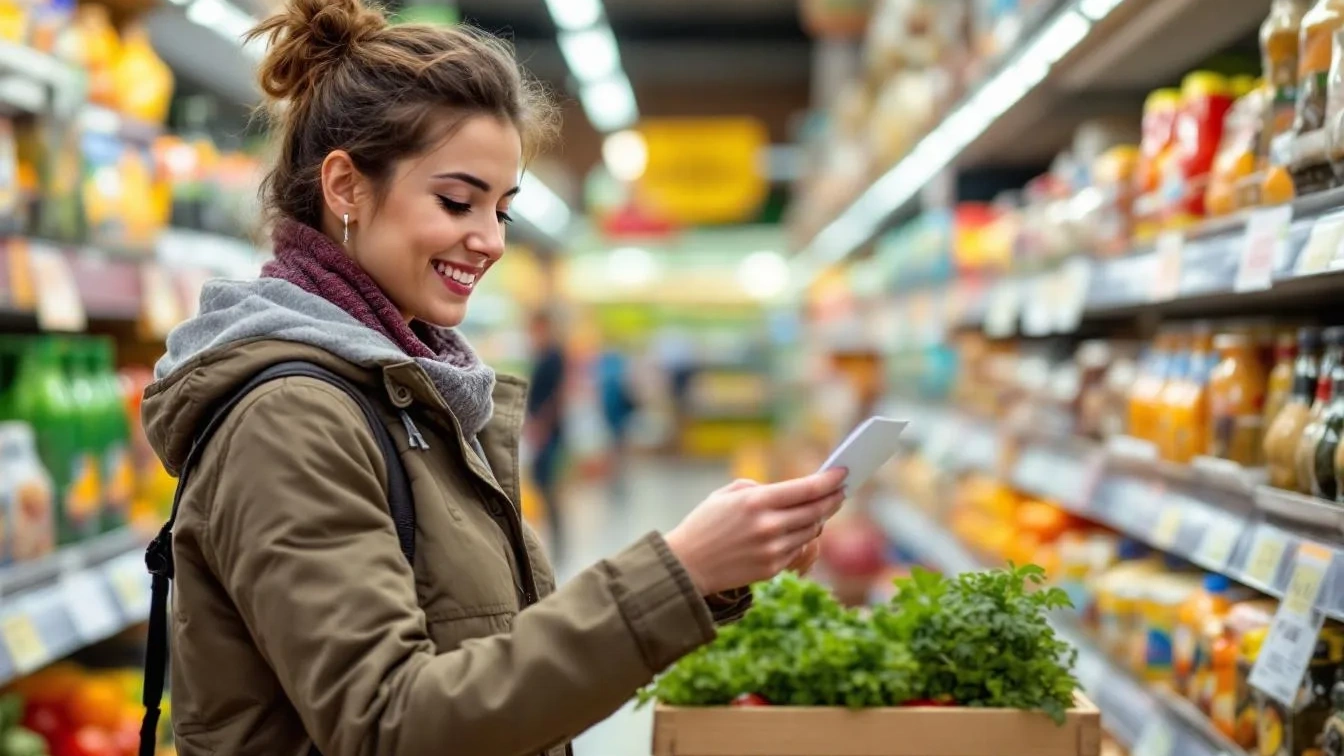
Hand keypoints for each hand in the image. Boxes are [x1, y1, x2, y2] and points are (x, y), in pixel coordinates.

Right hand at [664, 468, 846, 594]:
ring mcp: (773, 549)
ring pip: (811, 530)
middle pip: (816, 510)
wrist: (687, 565)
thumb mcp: (726, 495)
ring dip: (820, 518)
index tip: (843, 473)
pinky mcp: (773, 568)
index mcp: (756, 501)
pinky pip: (799, 548)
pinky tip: (803, 528)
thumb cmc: (705, 524)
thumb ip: (759, 488)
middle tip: (841, 491)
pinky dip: (803, 536)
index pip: (806, 489)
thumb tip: (791, 492)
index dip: (829, 480)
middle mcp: (769, 525)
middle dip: (833, 499)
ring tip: (824, 508)